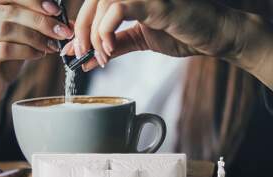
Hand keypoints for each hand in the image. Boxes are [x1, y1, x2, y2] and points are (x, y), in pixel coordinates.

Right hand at [0, 0, 73, 107]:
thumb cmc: (2, 56)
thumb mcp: (20, 33)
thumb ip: (36, 21)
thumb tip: (67, 20)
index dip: (33, 0)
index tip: (56, 10)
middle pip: (9, 10)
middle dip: (40, 20)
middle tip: (61, 31)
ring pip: (6, 28)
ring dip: (35, 37)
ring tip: (51, 46)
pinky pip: (4, 49)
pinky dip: (26, 51)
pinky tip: (39, 55)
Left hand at [62, 0, 244, 71]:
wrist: (212, 36)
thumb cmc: (181, 33)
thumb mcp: (138, 40)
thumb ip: (113, 46)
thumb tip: (87, 60)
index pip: (93, 3)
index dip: (79, 26)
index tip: (74, 49)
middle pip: (91, 1)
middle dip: (81, 31)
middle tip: (81, 54)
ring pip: (101, 4)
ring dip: (94, 35)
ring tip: (102, 57)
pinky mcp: (153, 0)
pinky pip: (117, 8)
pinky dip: (107, 32)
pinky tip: (110, 51)